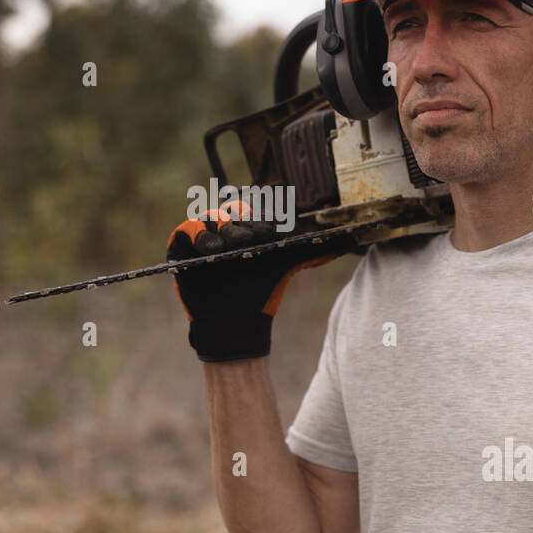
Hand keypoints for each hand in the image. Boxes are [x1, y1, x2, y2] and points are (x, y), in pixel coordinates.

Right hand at [167, 199, 354, 361]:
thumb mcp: (287, 266)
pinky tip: (211, 248)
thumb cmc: (261, 292)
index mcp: (245, 226)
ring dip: (221, 228)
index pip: (250, 209)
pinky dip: (198, 235)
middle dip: (241, 221)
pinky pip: (187, 230)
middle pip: (229, 210)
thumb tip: (350, 241)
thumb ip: (315, 250)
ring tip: (232, 245)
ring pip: (208, 218)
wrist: (236, 324)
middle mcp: (223, 228)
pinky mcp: (182, 248)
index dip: (259, 218)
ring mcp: (201, 237)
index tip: (271, 232)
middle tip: (252, 239)